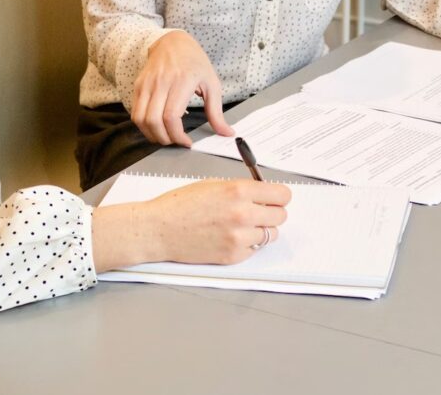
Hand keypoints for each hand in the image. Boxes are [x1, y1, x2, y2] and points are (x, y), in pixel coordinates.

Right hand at [91, 179, 290, 271]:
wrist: (158, 229)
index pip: (282, 195)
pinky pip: (254, 249)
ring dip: (260, 230)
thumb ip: (241, 189)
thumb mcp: (213, 184)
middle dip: (271, 212)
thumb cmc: (180, 205)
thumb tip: (263, 193)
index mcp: (238, 191)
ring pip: (270, 235)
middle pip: (281, 216)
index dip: (278, 196)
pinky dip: (247, 244)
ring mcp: (239, 238)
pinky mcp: (233, 256)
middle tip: (258, 211)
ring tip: (241, 225)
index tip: (274, 198)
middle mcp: (243, 214)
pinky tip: (229, 237)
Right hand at [131, 31, 233, 146]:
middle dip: (164, 139)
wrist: (173, 42)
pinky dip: (144, 125)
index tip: (187, 142)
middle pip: (154, 121)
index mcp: (182, 81)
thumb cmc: (194, 62)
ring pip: (140, 119)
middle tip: (175, 142)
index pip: (171, 116)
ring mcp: (147, 84)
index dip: (177, 135)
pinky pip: (135, 112)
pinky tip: (156, 127)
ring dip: (151, 134)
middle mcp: (161, 82)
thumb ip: (217, 112)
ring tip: (165, 137)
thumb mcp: (212, 84)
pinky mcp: (138, 86)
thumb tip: (226, 133)